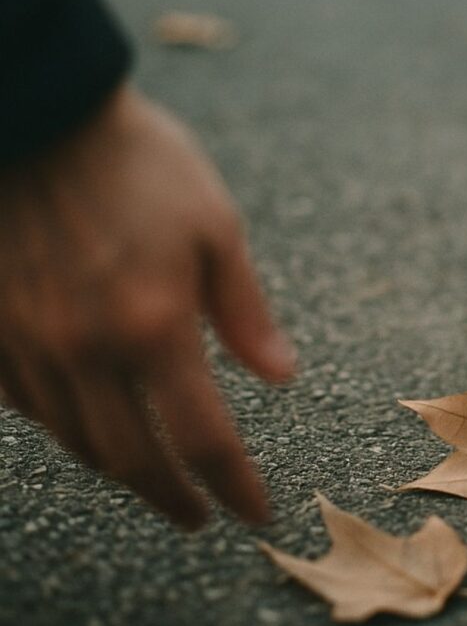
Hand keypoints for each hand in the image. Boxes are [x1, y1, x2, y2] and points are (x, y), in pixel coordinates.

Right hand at [0, 85, 295, 528]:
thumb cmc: (140, 163)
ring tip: (151, 478)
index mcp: (154, 327)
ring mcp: (29, 343)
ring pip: (74, 441)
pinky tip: (82, 422)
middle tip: (199, 514)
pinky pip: (24, 404)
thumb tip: (282, 377)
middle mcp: (86, 351)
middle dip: (173, 498)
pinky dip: (62, 427)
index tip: (254, 512)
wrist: (40, 111)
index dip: (234, 487)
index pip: (203, 441)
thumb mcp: (215, 226)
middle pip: (132, 461)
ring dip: (119, 471)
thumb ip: (246, 312)